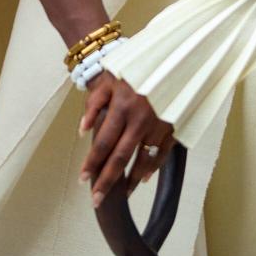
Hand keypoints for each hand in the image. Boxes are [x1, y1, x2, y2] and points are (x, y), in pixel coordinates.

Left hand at [78, 71, 174, 204]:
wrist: (170, 55)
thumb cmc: (135, 67)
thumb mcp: (110, 77)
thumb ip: (94, 103)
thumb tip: (82, 130)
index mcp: (122, 106)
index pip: (103, 143)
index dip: (92, 163)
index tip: (82, 179)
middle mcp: (140, 119)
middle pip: (121, 158)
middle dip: (107, 182)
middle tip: (96, 200)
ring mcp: (159, 124)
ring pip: (142, 160)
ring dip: (131, 180)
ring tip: (121, 194)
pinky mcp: (173, 126)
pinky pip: (162, 153)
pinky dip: (153, 167)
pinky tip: (143, 178)